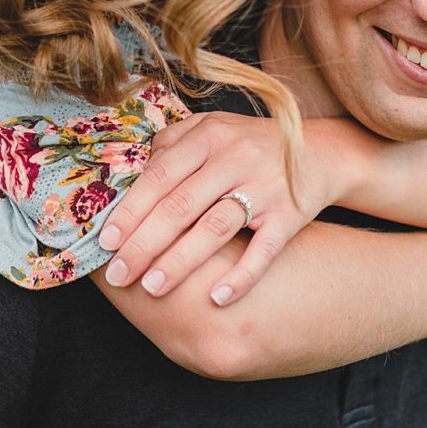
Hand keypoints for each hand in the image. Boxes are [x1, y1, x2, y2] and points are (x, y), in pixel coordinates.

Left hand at [96, 112, 331, 304]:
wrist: (321, 152)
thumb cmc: (251, 143)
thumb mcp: (212, 128)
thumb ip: (171, 144)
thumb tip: (127, 172)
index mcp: (208, 137)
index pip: (159, 177)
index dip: (130, 211)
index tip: (105, 241)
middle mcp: (235, 159)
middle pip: (179, 207)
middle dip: (143, 244)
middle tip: (118, 275)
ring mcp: (264, 187)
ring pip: (214, 229)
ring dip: (180, 262)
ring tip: (151, 288)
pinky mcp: (290, 215)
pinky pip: (263, 251)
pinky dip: (240, 277)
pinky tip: (216, 299)